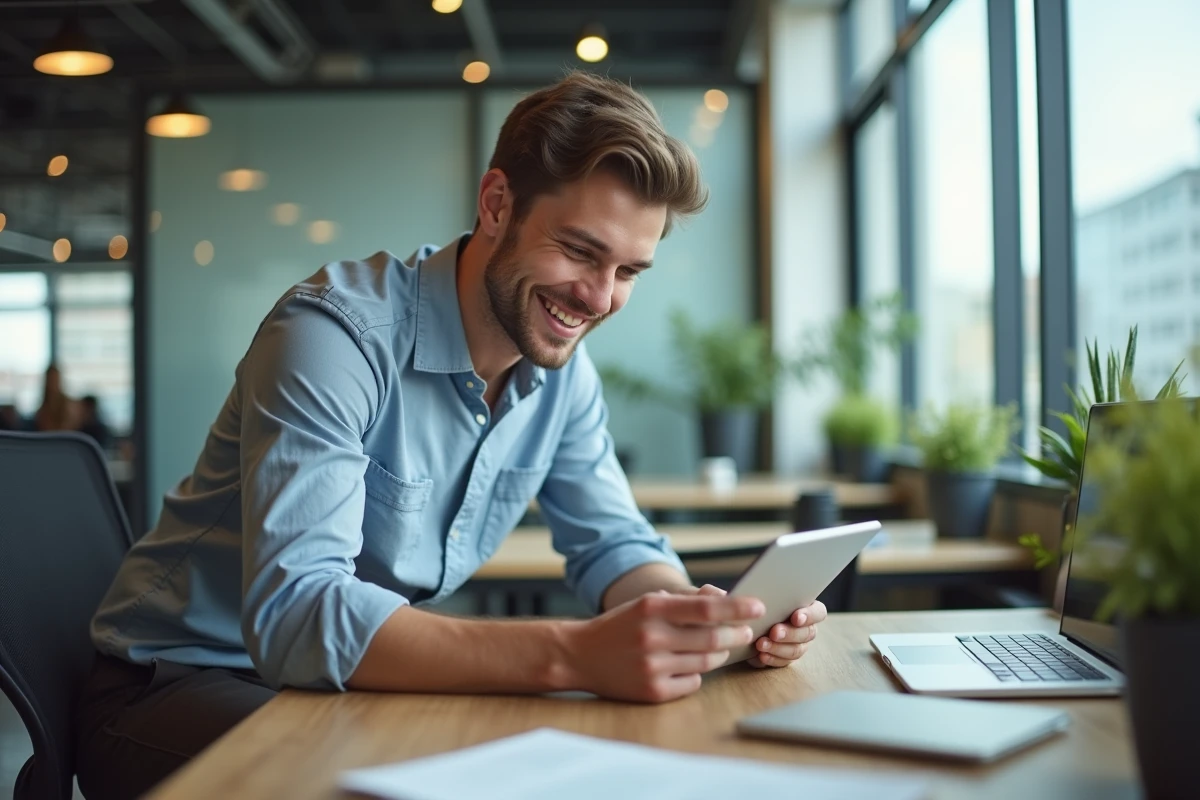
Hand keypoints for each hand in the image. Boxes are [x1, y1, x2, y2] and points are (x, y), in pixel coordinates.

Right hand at [565, 591, 764, 702]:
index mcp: (651, 608)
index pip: (706, 608)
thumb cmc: (620, 626)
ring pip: (707, 662)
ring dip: (718, 653)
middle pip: (713, 638)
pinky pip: (692, 683)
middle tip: (746, 631)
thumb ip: (684, 601)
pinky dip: (696, 674)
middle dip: (737, 634)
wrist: (578, 655)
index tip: (758, 605)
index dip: (737, 607)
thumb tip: (724, 598)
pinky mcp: (652, 692)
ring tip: (717, 646)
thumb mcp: (646, 604)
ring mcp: (652, 667)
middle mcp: (652, 637)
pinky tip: (686, 666)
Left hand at [693, 585, 826, 668]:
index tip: (795, 616)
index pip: (817, 610)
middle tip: (774, 631)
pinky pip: (784, 661)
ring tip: (761, 644)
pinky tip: (760, 655)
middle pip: (808, 632)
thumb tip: (724, 596)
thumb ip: (721, 594)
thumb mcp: (721, 597)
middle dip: (791, 633)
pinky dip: (773, 658)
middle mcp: (800, 625)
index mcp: (798, 603)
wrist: (724, 626)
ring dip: (781, 647)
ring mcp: (793, 643)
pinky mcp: (782, 657)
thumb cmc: (730, 605)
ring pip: (797, 649)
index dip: (809, 614)